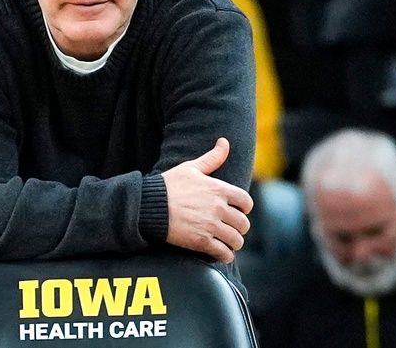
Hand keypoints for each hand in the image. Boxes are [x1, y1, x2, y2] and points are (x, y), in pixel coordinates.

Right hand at [161, 138, 253, 262]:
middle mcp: (218, 208)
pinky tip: (219, 253)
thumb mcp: (191, 168)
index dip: (244, 208)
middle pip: (243, 224)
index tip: (238, 211)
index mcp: (219, 190)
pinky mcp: (201, 241)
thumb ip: (212, 158)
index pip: (246, 202)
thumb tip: (224, 141)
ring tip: (226, 242)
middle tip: (230, 228)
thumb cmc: (169, 185)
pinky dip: (225, 255)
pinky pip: (224, 254)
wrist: (149, 205)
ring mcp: (211, 226)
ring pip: (236, 240)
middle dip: (239, 227)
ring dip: (233, 242)